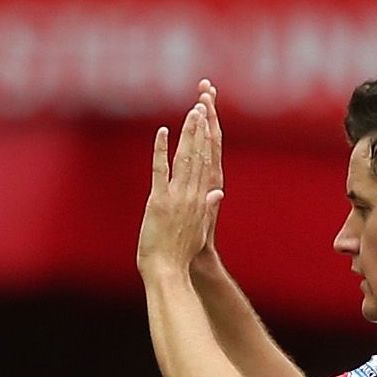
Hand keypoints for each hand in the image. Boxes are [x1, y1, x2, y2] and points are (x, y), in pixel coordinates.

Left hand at [139, 81, 226, 278]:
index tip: (209, 120)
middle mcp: (193, 194)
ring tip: (192, 112)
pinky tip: (163, 132)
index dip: (207, 140)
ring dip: (189, 134)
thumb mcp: (198, 229)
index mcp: (201, 199)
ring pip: (185, 159)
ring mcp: (177, 197)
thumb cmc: (181, 254)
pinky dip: (161, 150)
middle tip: (203, 105)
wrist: (170, 271)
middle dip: (201, 129)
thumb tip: (217, 193)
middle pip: (199, 155)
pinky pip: (160, 170)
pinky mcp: (159, 202)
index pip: (207, 162)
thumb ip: (207, 208)